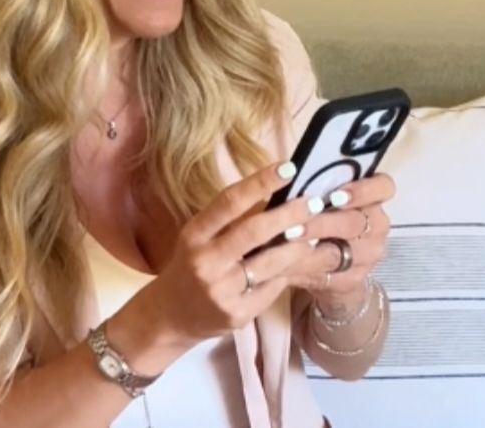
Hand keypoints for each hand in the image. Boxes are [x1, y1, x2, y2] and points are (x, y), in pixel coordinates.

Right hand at [112, 160, 327, 361]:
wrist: (170, 317)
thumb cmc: (191, 266)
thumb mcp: (200, 238)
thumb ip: (232, 219)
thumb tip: (276, 193)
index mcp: (194, 235)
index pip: (229, 202)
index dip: (260, 182)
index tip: (288, 168)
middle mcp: (205, 262)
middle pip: (254, 231)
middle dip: (289, 214)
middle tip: (314, 202)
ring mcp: (221, 291)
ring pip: (270, 263)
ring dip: (297, 246)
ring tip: (313, 232)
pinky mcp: (237, 314)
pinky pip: (271, 288)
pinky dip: (286, 272)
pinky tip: (295, 262)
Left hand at [286, 173, 395, 306]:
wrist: (333, 269)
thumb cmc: (324, 220)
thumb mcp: (324, 201)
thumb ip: (316, 187)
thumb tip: (286, 170)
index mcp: (373, 200)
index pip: (384, 187)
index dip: (363, 190)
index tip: (336, 195)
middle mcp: (376, 227)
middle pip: (356, 222)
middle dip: (323, 222)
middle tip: (295, 223)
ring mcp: (368, 256)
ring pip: (342, 252)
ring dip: (311, 247)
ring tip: (285, 241)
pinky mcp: (354, 280)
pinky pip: (328, 276)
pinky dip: (303, 267)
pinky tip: (284, 263)